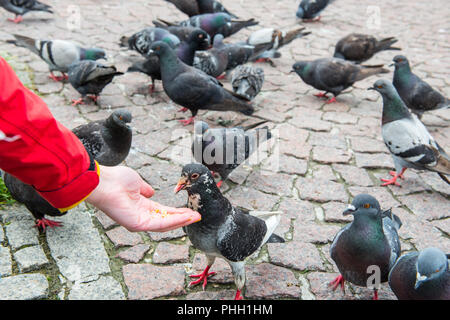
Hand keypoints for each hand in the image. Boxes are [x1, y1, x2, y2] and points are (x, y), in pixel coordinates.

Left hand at [86, 165, 200, 231]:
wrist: (104, 181)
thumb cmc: (116, 179)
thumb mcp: (137, 183)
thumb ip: (145, 189)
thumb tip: (151, 192)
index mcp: (142, 206)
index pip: (163, 212)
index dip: (177, 212)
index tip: (190, 210)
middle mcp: (141, 216)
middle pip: (167, 220)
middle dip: (183, 218)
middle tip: (197, 216)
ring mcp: (139, 221)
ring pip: (165, 224)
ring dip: (181, 221)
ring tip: (195, 217)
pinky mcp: (137, 224)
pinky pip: (159, 224)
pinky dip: (173, 221)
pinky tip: (185, 217)